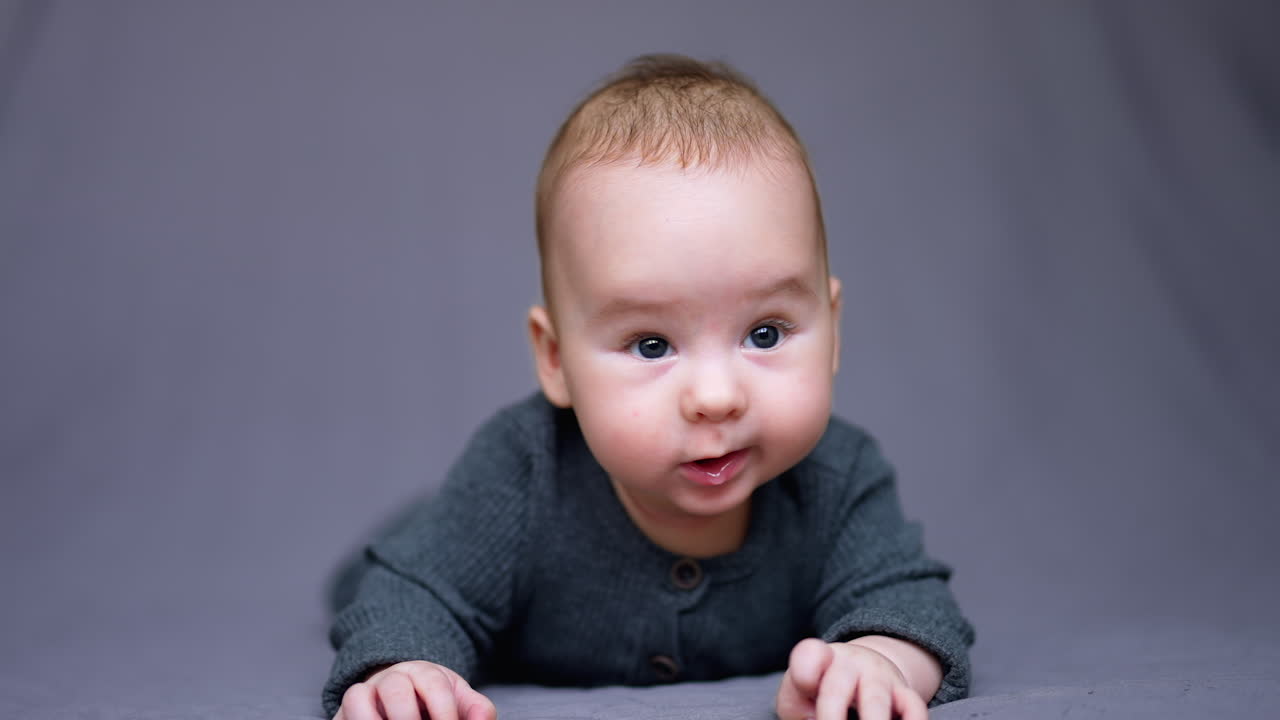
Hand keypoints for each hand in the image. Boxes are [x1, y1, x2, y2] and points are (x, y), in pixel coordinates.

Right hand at [334, 660, 496, 719]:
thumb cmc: (432, 702)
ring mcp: (363, 694)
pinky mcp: (343, 712)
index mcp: (423, 673)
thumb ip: (475, 709)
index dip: (444, 711)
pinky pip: (340, 714)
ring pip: (357, 696)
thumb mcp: (458, 700)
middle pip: (395, 688)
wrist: (401, 694)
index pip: (434, 685)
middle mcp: (390, 679)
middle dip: (408, 718)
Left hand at [775, 638, 927, 719]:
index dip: (806, 672)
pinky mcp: (905, 694)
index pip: (810, 656)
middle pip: (837, 688)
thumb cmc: (821, 688)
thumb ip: (797, 707)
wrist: (863, 667)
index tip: (807, 688)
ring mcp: (880, 677)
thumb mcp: (799, 693)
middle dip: (831, 717)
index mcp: (820, 660)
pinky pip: (914, 707)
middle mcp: (851, 664)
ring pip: (876, 702)